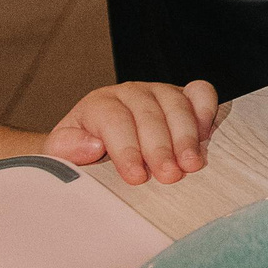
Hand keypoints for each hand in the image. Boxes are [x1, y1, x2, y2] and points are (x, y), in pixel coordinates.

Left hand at [45, 80, 221, 185]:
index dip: (126, 150)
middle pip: (149, 115)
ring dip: (186, 136)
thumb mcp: (61, 152)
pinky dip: (206, 111)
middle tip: (169, 175)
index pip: (115, 122)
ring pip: (177, 104)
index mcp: (99, 103)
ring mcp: (159, 90)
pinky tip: (204, 136)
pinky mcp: (183, 94)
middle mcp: (130, 92)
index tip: (135, 177)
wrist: (94, 138)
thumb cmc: (80, 150)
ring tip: (191, 164)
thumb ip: (67, 148)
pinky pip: (201, 93)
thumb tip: (93, 146)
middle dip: (161, 147)